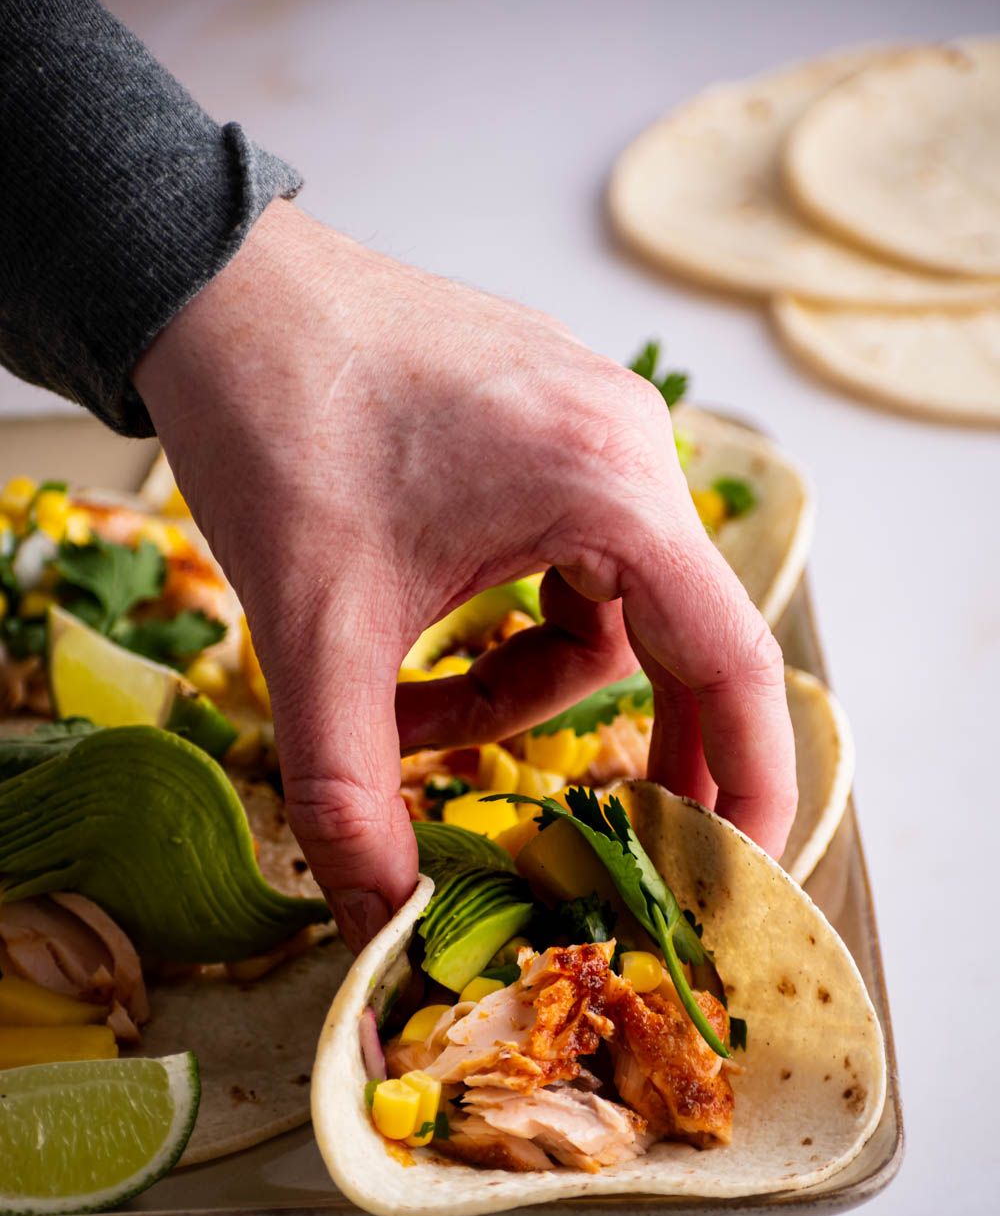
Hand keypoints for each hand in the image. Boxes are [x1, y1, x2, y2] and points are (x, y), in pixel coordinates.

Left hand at [134, 200, 795, 950]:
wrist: (213, 293)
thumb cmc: (274, 429)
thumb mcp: (313, 633)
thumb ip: (349, 791)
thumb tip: (380, 922)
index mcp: (608, 487)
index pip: (732, 659)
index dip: (749, 780)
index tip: (737, 870)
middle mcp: (626, 448)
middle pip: (672, 638)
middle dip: (626, 748)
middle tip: (612, 848)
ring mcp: (590, 427)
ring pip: (598, 606)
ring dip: (515, 686)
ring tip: (404, 720)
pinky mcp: (546, 425)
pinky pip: (562, 556)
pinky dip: (501, 625)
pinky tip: (416, 643)